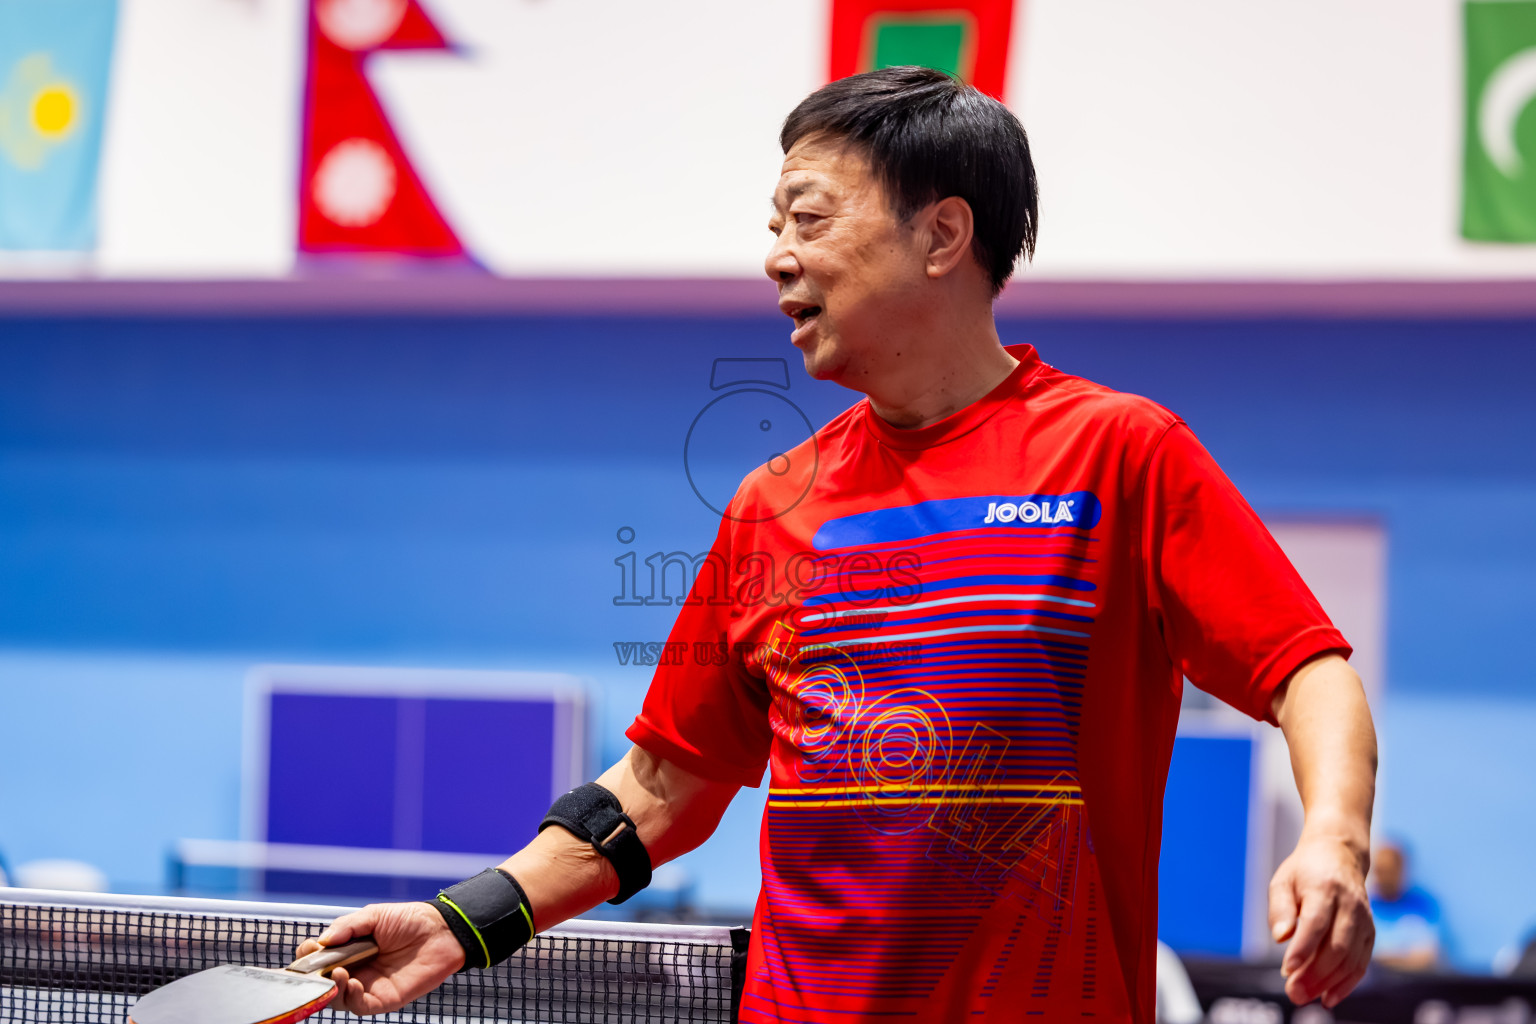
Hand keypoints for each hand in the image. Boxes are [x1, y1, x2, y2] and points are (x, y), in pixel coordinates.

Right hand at [295, 901, 464, 1014]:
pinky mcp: (383, 999)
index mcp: (348, 950)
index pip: (318, 959)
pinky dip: (351, 998)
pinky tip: (355, 983)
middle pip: (322, 983)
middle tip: (316, 969)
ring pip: (337, 999)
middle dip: (314, 978)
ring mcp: (367, 986)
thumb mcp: (374, 915)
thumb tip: (322, 941)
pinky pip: (359, 1006)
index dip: (308, 957)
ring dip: (332, 989)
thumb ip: (348, 926)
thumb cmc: (409, 920)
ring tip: (340, 973)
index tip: (309, 950)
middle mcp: (354, 970)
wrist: (442, 930)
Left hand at [1268, 834, 1373, 1007]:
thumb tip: (1280, 939)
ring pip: (1351, 958)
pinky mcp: (1371, 932)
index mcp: (1324, 887)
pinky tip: (1328, 996)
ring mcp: (1364, 919)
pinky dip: (1347, 983)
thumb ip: (1279, 909)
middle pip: (1336, 946)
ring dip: (1329, 983)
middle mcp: (1349, 904)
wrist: (1339, 855)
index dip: (1303, 949)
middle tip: (1293, 992)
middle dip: (1314, 974)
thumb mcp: (1282, 880)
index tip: (1287, 969)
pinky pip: (1362, 962)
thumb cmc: (1304, 871)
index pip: (1316, 922)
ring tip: (1305, 996)